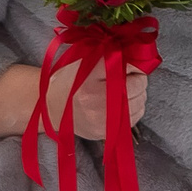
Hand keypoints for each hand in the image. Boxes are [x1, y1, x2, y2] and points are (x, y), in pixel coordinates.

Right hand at [0, 60, 149, 139]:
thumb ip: (112, 57)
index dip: (135, 68)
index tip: (126, 67)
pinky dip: (131, 110)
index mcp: (91, 83)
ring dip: (136, 97)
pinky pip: (132, 120)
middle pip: (139, 90)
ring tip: (120, 91)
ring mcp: (101, 123)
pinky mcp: (104, 134)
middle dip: (137, 82)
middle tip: (124, 79)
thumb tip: (141, 58)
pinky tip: (118, 104)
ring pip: (139, 105)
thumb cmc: (70, 79)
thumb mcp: (87, 60)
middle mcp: (96, 105)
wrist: (51, 105)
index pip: (134, 73)